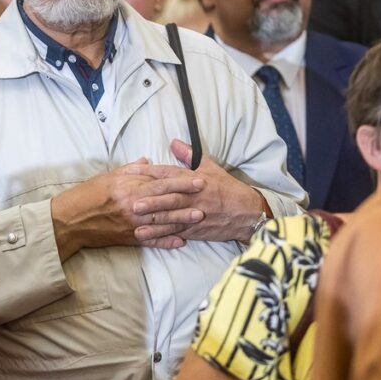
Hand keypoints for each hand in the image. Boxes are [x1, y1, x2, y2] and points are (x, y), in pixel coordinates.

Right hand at [50, 157, 206, 259]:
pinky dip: (167, 241)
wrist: (72, 219)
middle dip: (189, 198)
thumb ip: (132, 169)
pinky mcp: (129, 237)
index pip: (162, 182)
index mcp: (130, 187)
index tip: (199, 178)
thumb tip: (149, 162)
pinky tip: (181, 241)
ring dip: (183, 219)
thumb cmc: (89, 194)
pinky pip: (152, 240)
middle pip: (167, 200)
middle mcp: (133, 204)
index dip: (182, 180)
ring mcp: (133, 223)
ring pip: (163, 221)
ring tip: (199, 217)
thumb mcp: (109, 176)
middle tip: (208, 195)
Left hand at [124, 140, 264, 242]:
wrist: (248, 213)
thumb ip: (190, 155)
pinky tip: (148, 237)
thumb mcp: (211, 167)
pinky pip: (177, 233)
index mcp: (195, 180)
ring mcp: (195, 215)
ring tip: (135, 223)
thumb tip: (174, 142)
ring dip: (153, 222)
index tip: (132, 173)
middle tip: (132, 203)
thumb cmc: (227, 189)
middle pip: (170, 198)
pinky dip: (162, 236)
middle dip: (151, 201)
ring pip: (172, 218)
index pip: (169, 175)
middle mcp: (194, 197)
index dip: (150, 174)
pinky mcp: (196, 230)